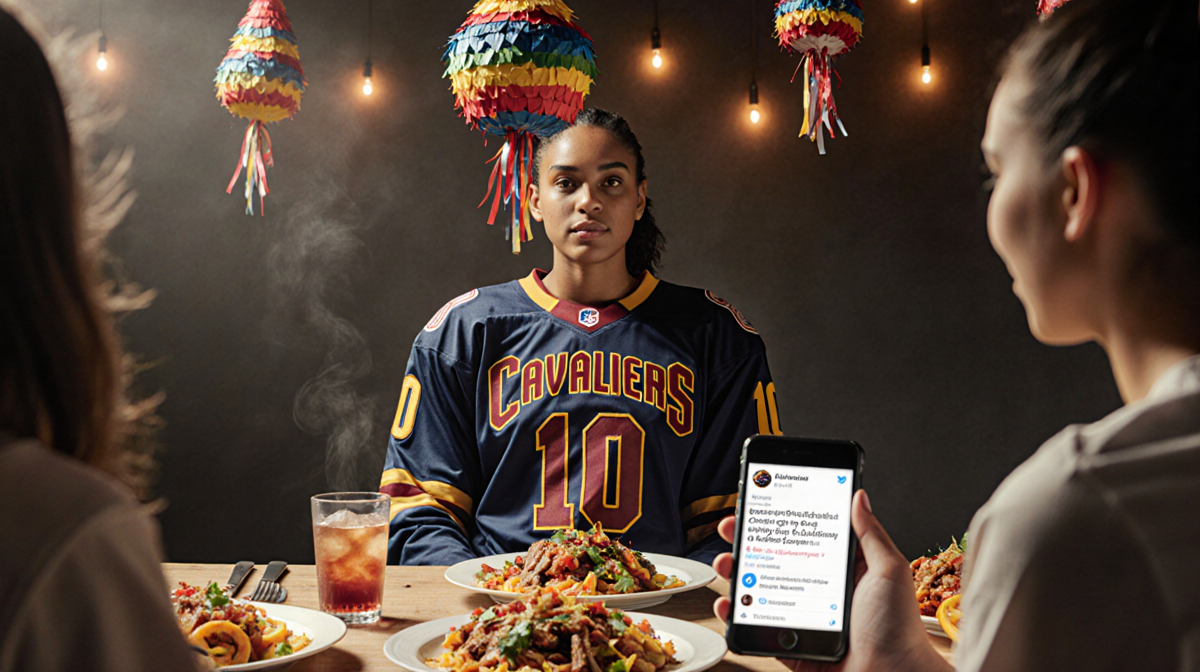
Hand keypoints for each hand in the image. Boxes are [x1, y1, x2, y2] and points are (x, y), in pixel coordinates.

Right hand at [711, 490, 952, 671]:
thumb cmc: (899, 629)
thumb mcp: (887, 570)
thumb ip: (870, 533)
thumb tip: (858, 496)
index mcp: (842, 570)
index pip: (806, 537)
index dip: (781, 520)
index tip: (761, 503)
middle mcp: (819, 590)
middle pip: (776, 560)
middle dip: (748, 541)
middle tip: (732, 528)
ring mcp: (802, 617)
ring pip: (761, 590)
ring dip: (737, 574)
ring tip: (727, 563)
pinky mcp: (791, 643)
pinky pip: (757, 627)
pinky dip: (737, 615)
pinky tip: (730, 602)